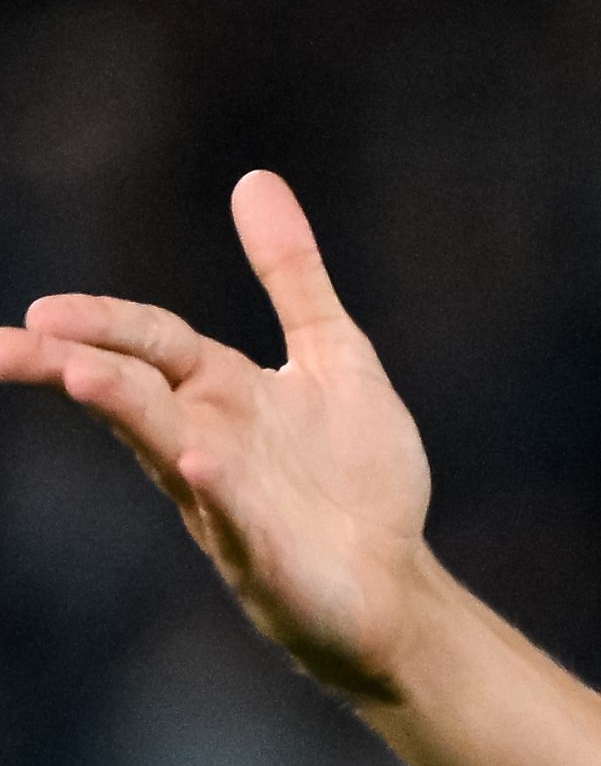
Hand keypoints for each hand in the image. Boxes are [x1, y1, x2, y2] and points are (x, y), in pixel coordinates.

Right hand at [0, 171, 433, 699]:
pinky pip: (236, 519)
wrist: (396, 586)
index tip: (40, 311)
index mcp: (220, 392)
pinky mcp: (266, 554)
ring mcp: (229, 501)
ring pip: (166, 448)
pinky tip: (200, 464)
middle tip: (14, 343)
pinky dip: (220, 492)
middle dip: (73, 364)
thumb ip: (293, 277)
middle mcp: (207, 441)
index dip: (103, 321)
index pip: (150, 342)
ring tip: (84, 377)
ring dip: (128, 412)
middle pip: (130, 390)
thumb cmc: (358, 479)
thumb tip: (256, 178)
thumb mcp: (334, 357)